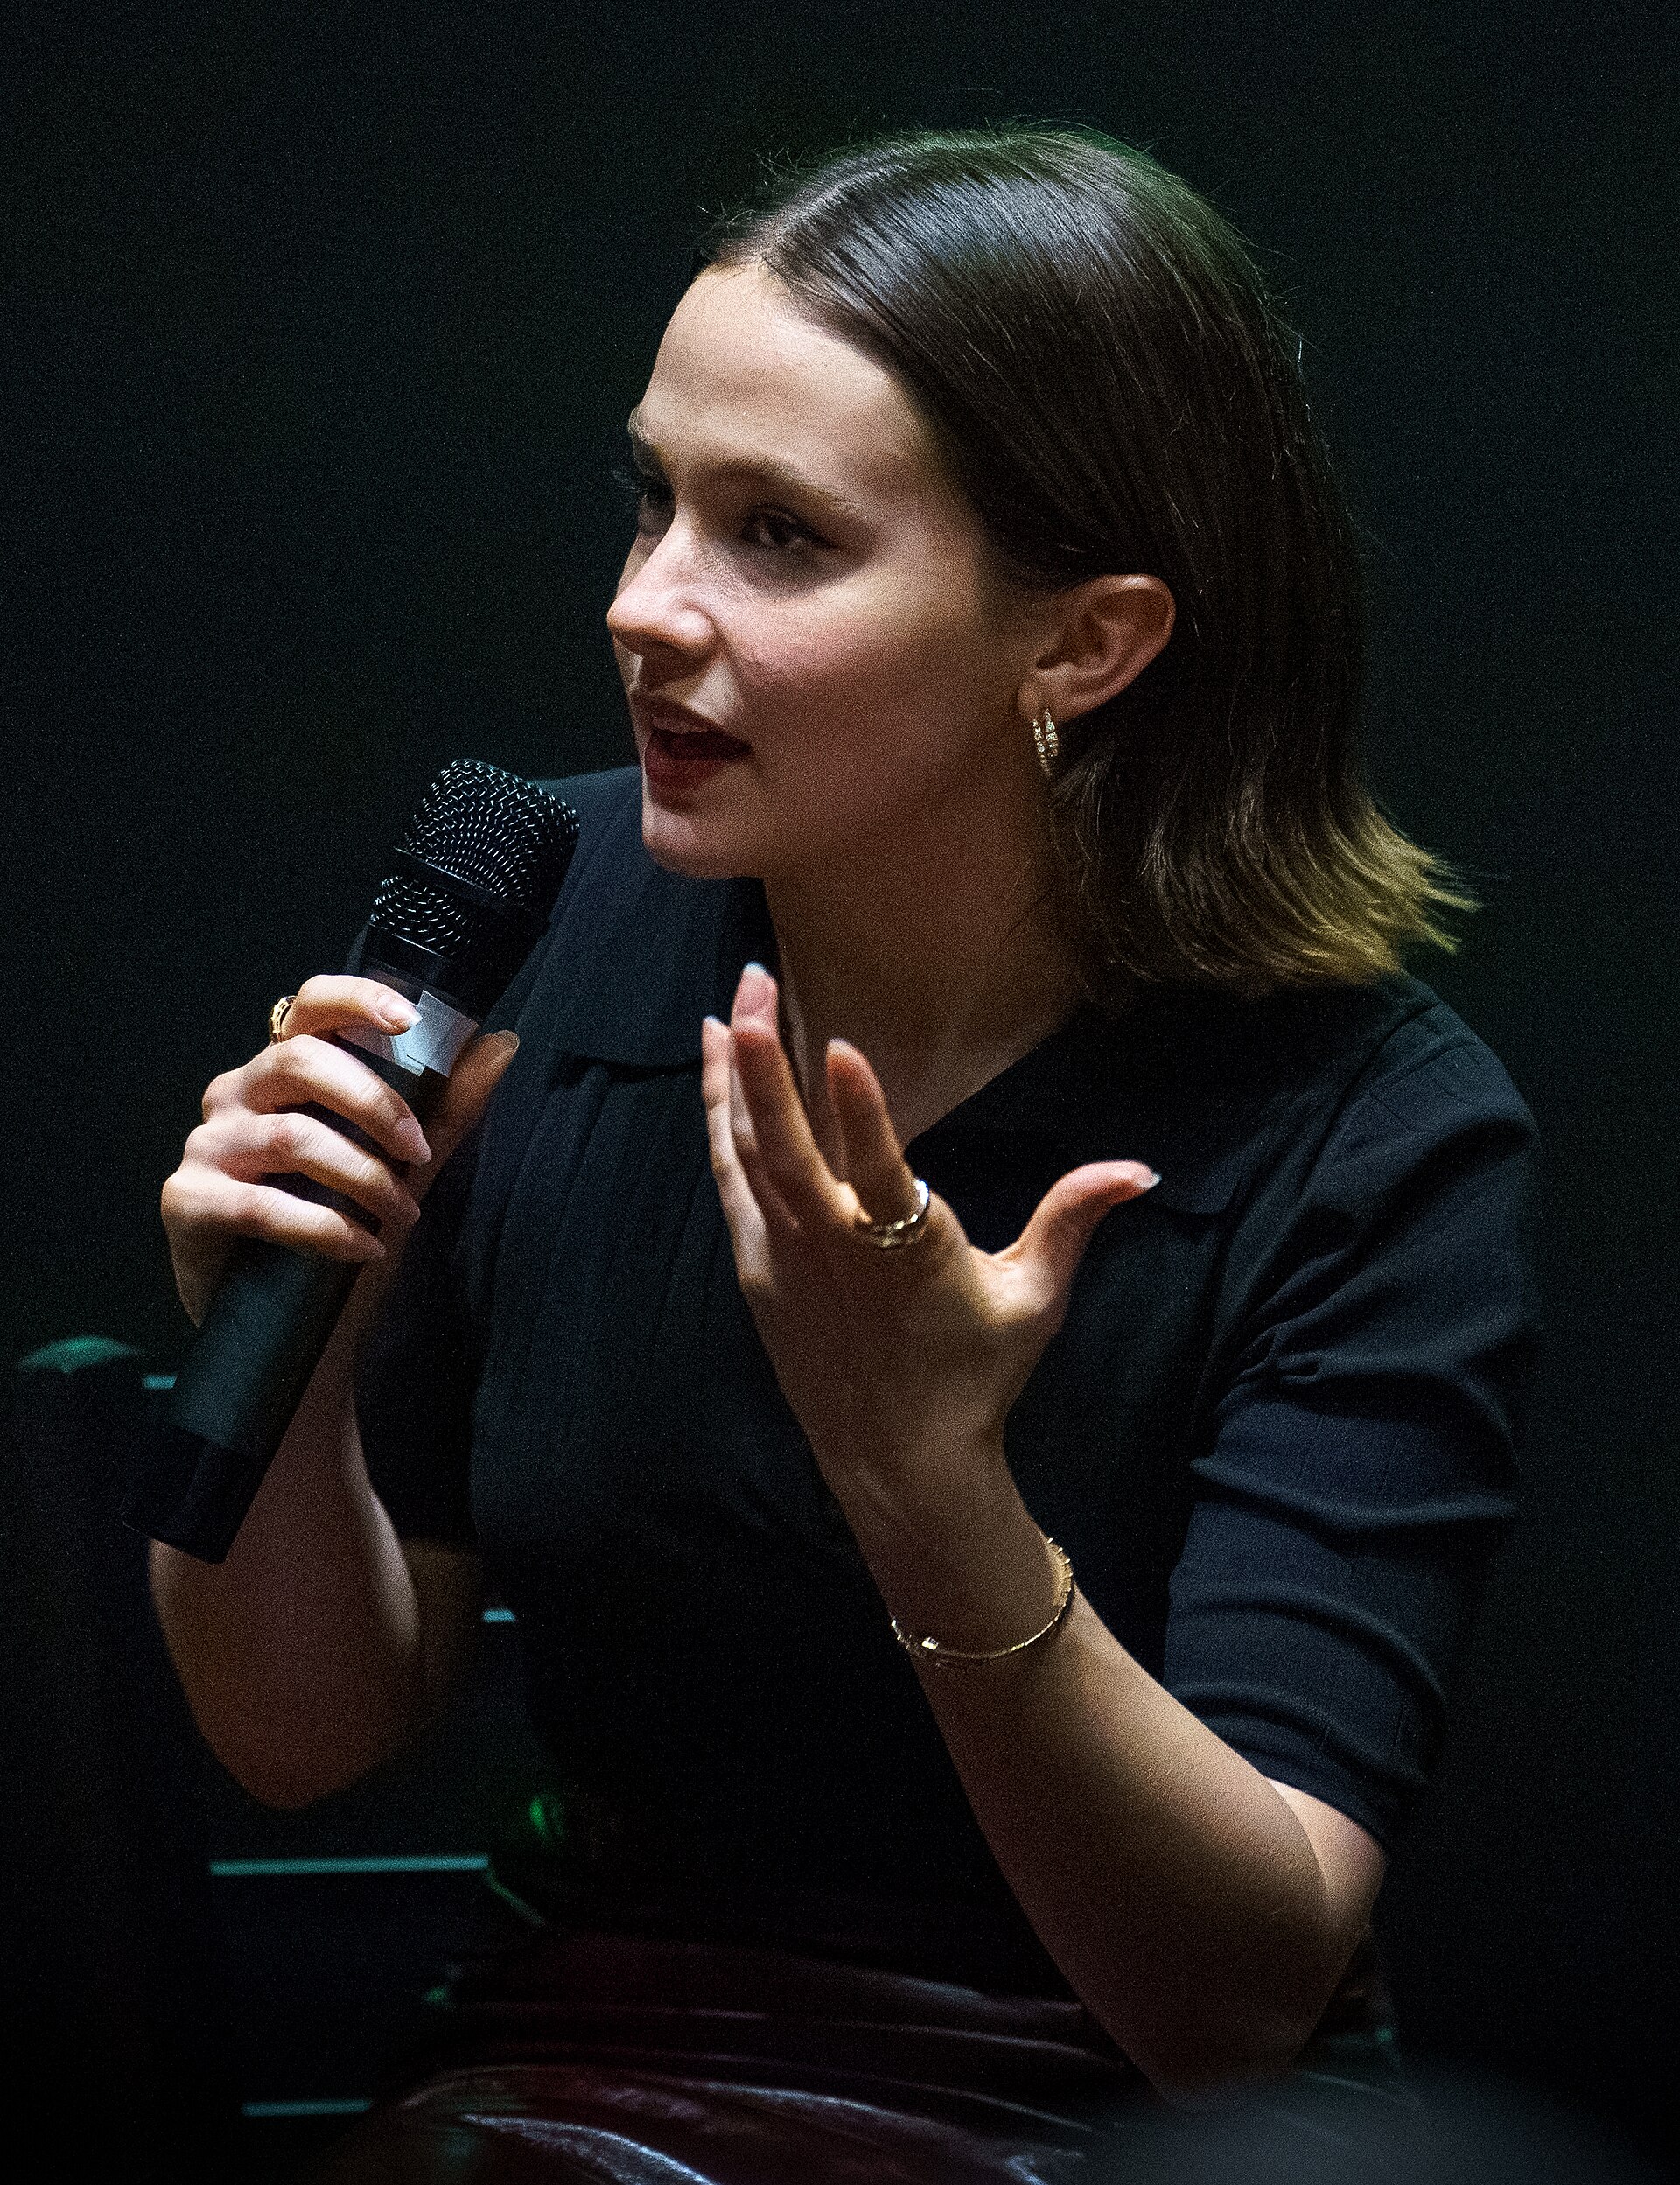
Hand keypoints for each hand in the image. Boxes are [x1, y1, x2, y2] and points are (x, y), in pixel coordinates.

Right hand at [161, 974, 518, 1325]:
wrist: (286, 1325)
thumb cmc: (340, 1228)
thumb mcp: (400, 1164)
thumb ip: (445, 1107)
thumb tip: (502, 1044)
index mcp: (282, 1072)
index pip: (310, 1008)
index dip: (355, 999)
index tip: (410, 1021)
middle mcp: (235, 1095)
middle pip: (302, 1062)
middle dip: (375, 1104)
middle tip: (420, 1153)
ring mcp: (207, 1146)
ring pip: (292, 1137)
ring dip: (363, 1178)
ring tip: (401, 1216)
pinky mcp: (188, 1201)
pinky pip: (262, 1204)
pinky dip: (325, 1227)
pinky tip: (362, 1248)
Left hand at [701, 963, 1156, 1503]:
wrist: (900, 1463)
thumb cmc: (975, 1377)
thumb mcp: (1034, 1299)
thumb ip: (1073, 1219)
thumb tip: (1141, 1168)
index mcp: (904, 1253)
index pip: (880, 1173)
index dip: (861, 1112)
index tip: (843, 1047)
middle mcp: (832, 1251)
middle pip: (785, 1149)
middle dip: (768, 1064)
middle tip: (757, 984)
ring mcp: (784, 1259)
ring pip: (745, 1155)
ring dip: (736, 1078)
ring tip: (733, 1006)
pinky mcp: (758, 1271)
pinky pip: (732, 1183)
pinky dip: (720, 1125)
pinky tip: (718, 1077)